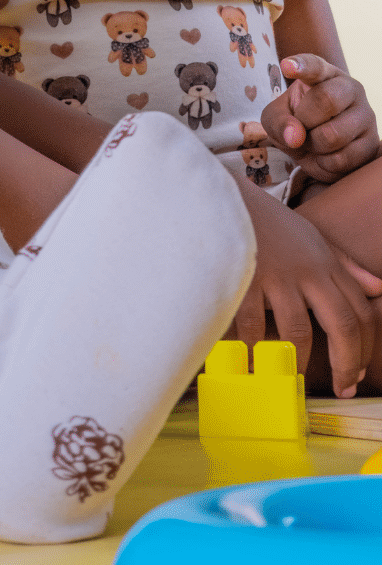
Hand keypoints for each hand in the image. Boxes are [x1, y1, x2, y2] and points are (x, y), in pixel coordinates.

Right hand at [234, 178, 379, 396]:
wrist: (219, 195)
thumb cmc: (263, 220)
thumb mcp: (309, 236)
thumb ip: (342, 264)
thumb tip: (377, 286)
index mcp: (325, 262)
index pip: (360, 312)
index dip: (363, 349)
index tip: (356, 374)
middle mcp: (307, 270)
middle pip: (343, 325)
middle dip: (347, 364)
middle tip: (342, 389)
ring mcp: (277, 276)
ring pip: (299, 333)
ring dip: (297, 364)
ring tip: (289, 380)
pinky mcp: (244, 280)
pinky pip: (253, 328)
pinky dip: (251, 349)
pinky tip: (250, 361)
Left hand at [260, 54, 379, 182]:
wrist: (316, 146)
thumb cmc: (296, 121)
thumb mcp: (276, 117)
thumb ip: (279, 121)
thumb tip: (296, 137)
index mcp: (323, 74)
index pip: (314, 65)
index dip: (301, 66)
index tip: (286, 66)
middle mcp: (350, 88)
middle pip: (326, 100)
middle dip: (304, 120)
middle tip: (301, 125)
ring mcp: (366, 115)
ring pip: (333, 135)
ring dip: (313, 145)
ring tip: (313, 140)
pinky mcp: (372, 143)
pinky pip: (342, 159)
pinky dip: (324, 162)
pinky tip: (325, 154)